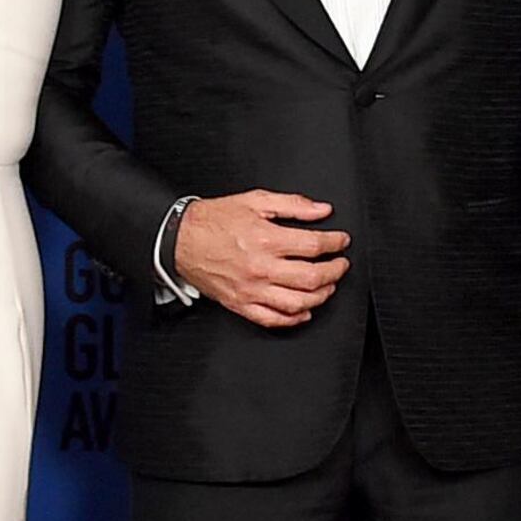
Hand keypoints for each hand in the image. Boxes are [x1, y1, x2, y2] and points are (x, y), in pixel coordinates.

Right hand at [174, 190, 349, 329]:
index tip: (341, 241)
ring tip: (328, 285)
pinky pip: (273, 319)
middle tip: (341, 264)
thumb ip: (292, 205)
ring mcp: (251, 290)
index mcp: (266, 239)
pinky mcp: (240, 304)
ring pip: (298, 302)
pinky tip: (304, 310)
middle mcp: (261, 268)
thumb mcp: (254, 201)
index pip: (314, 245)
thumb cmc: (213, 220)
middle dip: (335, 271)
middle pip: (313, 277)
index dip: (335, 243)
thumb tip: (321, 210)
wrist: (179, 239)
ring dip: (321, 295)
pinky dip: (294, 318)